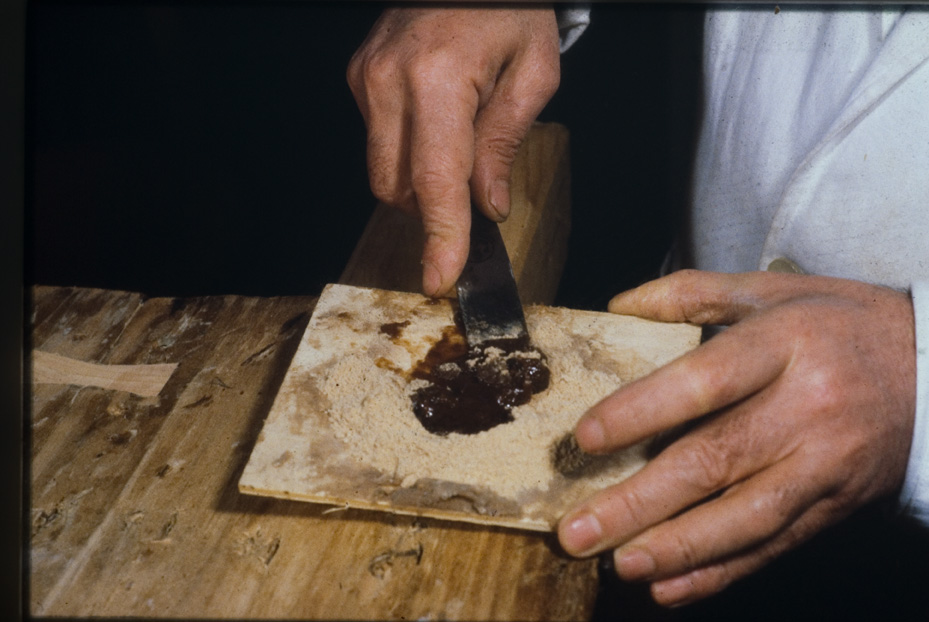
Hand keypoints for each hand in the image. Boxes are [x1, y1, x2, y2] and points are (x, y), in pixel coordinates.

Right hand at [347, 6, 560, 295]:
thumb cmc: (508, 8)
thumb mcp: (533, 71)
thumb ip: (504, 143)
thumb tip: (487, 204)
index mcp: (438, 77)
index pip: (436, 179)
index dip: (441, 236)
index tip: (440, 277)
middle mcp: (390, 79)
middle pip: (398, 186)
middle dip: (433, 210)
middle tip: (473, 199)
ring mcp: (368, 78)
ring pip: (382, 172)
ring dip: (420, 183)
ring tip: (458, 147)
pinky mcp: (360, 78)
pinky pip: (378, 142)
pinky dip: (408, 153)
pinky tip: (436, 125)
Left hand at [557, 270, 916, 605]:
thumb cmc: (842, 325)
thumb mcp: (773, 290)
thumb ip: (691, 294)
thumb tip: (618, 307)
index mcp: (785, 345)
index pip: (704, 382)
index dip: (642, 411)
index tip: (588, 438)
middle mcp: (807, 408)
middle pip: (714, 460)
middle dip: (639, 502)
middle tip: (577, 530)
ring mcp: (825, 464)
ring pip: (744, 516)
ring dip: (676, 548)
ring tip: (619, 564)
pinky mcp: (835, 505)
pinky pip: (774, 545)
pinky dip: (720, 571)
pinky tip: (672, 586)